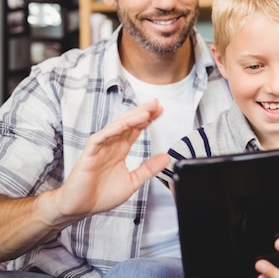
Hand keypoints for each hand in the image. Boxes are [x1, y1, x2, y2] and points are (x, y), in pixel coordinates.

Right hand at [49, 99, 167, 220]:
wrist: (79, 208)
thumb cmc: (101, 195)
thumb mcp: (133, 182)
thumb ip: (149, 169)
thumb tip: (166, 157)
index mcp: (120, 150)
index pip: (136, 129)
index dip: (148, 119)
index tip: (161, 110)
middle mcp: (110, 146)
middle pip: (127, 124)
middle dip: (141, 112)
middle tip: (156, 103)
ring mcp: (99, 149)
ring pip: (115, 128)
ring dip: (130, 119)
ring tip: (145, 112)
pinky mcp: (88, 156)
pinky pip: (98, 140)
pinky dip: (109, 132)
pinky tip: (121, 126)